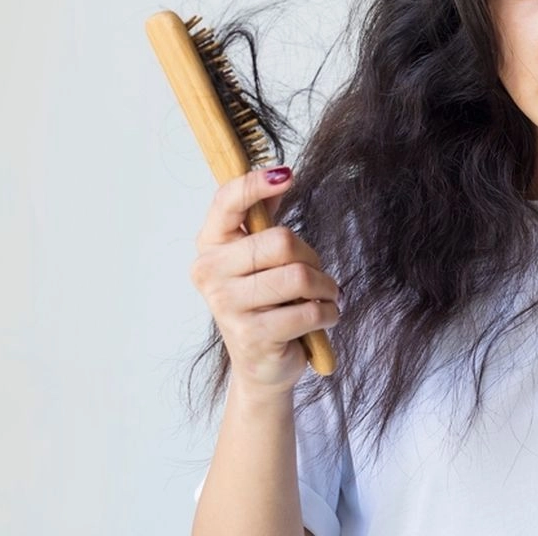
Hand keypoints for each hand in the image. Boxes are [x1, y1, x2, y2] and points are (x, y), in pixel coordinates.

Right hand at [189, 167, 341, 400]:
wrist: (262, 364)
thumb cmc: (264, 302)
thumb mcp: (259, 256)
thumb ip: (264, 214)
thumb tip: (279, 173)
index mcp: (210, 244)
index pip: (227, 202)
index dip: (256, 184)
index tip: (286, 174)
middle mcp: (210, 272)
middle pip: (280, 241)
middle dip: (312, 257)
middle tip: (317, 274)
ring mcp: (227, 305)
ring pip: (298, 276)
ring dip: (325, 287)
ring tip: (325, 296)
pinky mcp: (252, 335)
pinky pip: (308, 311)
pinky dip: (328, 312)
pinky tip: (324, 316)